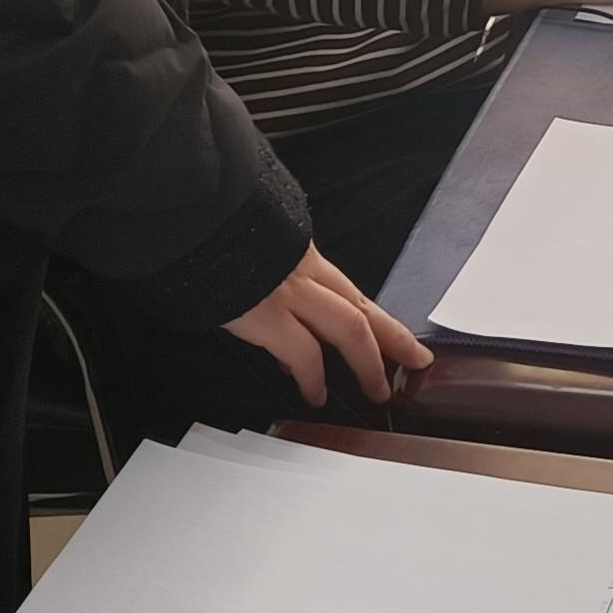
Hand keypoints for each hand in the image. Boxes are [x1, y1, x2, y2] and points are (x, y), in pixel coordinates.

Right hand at [219, 245, 433, 410]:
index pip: (348, 290)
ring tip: (378, 389)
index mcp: (302, 254)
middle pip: (363, 307)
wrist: (195, 216)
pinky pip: (304, 353)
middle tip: (417, 359)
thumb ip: (271, 276)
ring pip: (350, 328)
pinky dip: (313, 378)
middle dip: (394, 337)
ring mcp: (290, 292)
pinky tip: (316, 395)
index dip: (375, 316)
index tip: (390, 336)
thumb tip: (277, 324)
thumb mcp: (255, 244)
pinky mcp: (268, 315)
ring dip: (370, 362)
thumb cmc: (217, 228)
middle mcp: (305, 271)